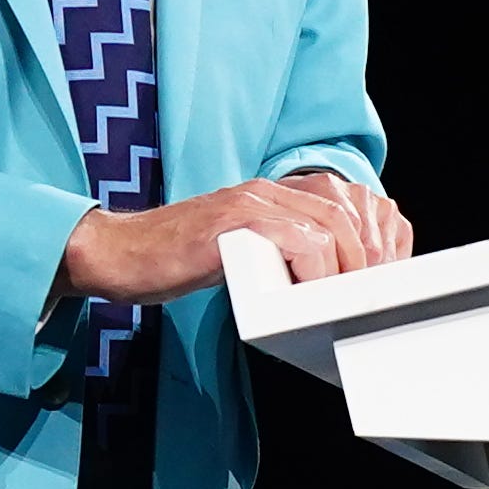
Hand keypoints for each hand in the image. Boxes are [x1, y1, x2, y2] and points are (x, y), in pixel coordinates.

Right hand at [57, 170, 414, 305]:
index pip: (343, 200)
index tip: (375, 276)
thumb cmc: (167, 261)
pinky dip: (316, 269)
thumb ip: (271, 250)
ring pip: (330, 221)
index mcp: (269, 193)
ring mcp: (251, 203)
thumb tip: (314, 281)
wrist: (114, 254)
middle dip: (369, 254)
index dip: (368, 236)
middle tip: (368, 295)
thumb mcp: (232, 250)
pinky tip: (309, 294)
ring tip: (344, 299)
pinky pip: (298, 239)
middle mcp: (265, 189)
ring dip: (348, 264)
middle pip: (347, 208)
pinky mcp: (235, 224)